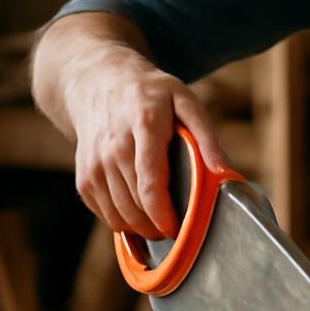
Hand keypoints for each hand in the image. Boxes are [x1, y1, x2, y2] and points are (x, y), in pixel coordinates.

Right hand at [61, 42, 228, 239]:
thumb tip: (225, 172)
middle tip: (176, 227)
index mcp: (144, 125)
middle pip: (135, 204)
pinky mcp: (84, 177)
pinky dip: (122, 221)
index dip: (162, 213)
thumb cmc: (151, 94)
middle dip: (157, 225)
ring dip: (141, 228)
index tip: (176, 228)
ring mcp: (94, 163)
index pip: (150, 182)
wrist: (99, 82)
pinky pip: (104, 213)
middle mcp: (114, 146)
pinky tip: (138, 213)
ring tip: (160, 224)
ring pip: (118, 214)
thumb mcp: (186, 101)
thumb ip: (207, 136)